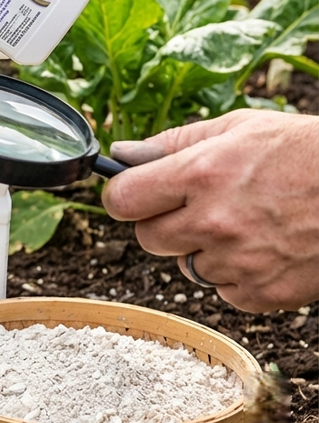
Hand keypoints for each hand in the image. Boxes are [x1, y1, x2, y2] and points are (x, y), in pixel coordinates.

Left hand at [103, 110, 318, 312]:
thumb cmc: (308, 152)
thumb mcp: (240, 127)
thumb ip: (174, 142)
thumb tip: (123, 153)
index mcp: (200, 174)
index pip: (122, 200)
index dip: (125, 197)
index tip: (136, 194)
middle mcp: (213, 222)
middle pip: (146, 238)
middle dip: (164, 223)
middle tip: (200, 206)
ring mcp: (238, 262)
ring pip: (184, 266)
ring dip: (203, 249)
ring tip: (246, 223)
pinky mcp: (262, 294)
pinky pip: (222, 291)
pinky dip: (236, 275)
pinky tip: (265, 247)